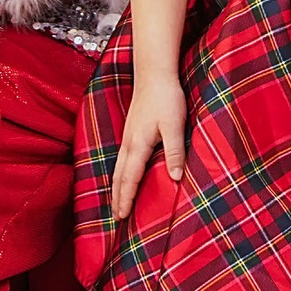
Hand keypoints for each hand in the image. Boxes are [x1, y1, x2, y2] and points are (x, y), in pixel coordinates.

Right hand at [107, 72, 187, 220]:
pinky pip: (122, 158)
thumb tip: (175, 178)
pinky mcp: (131, 130)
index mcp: (138, 145)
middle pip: (119, 176)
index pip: (130, 178)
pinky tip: (123, 174)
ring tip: (116, 201)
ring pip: (118, 167)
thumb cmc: (166, 98)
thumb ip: (175, 151)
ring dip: (116, 186)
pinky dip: (120, 173)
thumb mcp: (175, 125)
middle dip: (117, 197)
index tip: (122, 216)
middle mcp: (129, 143)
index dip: (126, 198)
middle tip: (115, 217)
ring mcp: (128, 136)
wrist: (154, 73)